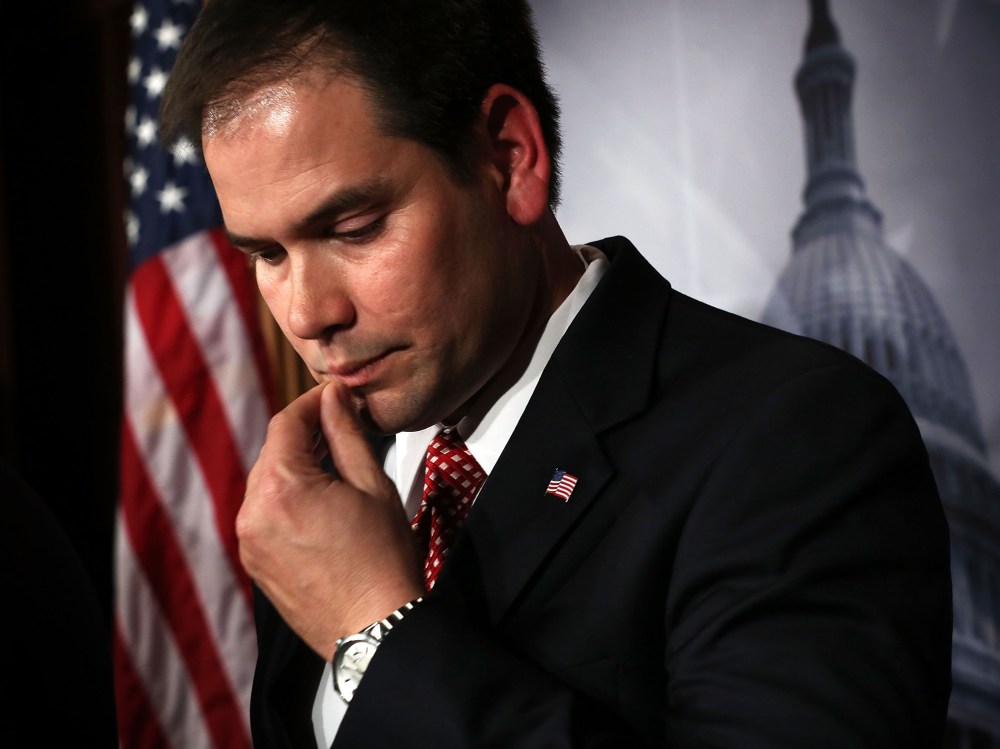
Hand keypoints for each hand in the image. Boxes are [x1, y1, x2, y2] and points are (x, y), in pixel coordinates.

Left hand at [236, 382, 423, 658]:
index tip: (335, 394)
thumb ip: (345, 433)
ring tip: (332, 465)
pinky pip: (263, 514)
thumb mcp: (371, 484)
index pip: (286, 422)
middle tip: (339, 424)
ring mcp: (248, 540)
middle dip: (303, 434)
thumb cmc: (382, 555)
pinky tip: (319, 503)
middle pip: (273, 451)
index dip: (311, 402)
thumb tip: (334, 396)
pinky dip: (286, 499)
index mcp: (281, 485)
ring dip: (294, 467)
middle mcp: (252, 510)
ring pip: (266, 482)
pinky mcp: (254, 562)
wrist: (374, 627)